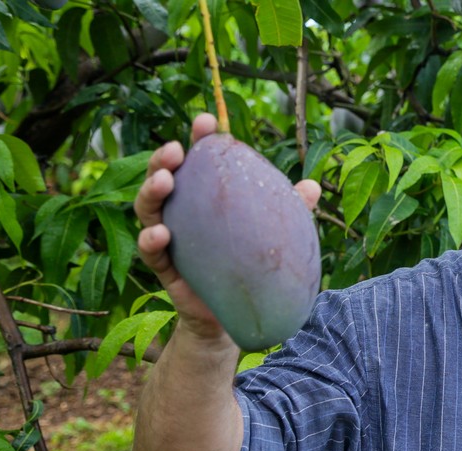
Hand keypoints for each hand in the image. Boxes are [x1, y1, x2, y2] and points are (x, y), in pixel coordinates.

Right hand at [134, 113, 321, 339]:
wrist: (238, 316)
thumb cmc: (254, 266)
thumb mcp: (275, 236)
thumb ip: (290, 211)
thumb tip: (313, 187)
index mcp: (207, 197)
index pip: (200, 161)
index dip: (200, 140)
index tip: (206, 122)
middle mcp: (183, 212)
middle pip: (164, 177)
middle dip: (164, 158)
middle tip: (175, 148)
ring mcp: (170, 239)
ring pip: (148, 208)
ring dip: (150, 190)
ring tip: (164, 180)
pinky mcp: (164, 268)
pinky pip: (149, 252)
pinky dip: (150, 240)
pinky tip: (161, 234)